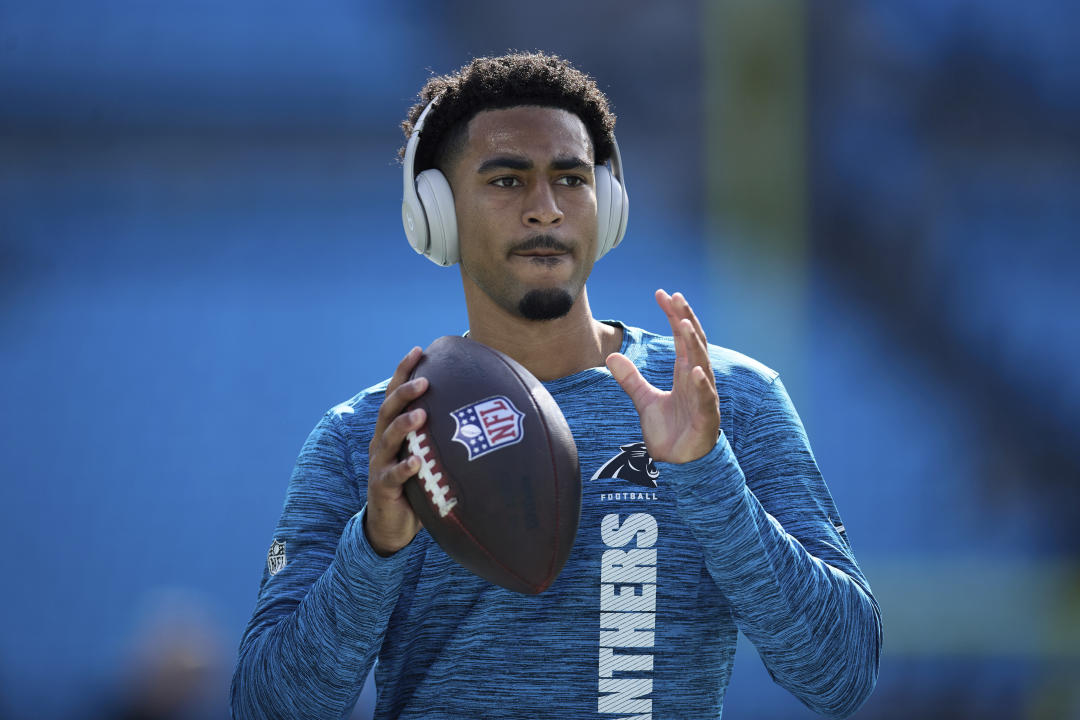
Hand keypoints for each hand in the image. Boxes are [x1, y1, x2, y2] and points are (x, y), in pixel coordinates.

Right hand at [365, 346, 428, 555]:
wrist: (392, 524)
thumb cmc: (416, 483)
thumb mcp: (429, 454)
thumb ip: (443, 435)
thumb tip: (483, 413)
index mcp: (392, 429)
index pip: (395, 394)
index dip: (403, 372)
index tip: (418, 350)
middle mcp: (382, 442)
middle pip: (388, 410)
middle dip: (404, 392)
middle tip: (424, 380)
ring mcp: (380, 463)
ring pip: (388, 438)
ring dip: (404, 424)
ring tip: (421, 414)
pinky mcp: (383, 487)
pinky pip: (393, 475)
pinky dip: (404, 467)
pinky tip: (416, 463)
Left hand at [606, 290, 720, 463]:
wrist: (679, 464)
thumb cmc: (670, 431)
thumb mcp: (644, 400)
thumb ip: (630, 379)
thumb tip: (611, 356)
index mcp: (685, 373)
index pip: (682, 337)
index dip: (674, 315)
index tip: (663, 294)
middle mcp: (697, 380)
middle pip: (694, 343)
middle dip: (685, 318)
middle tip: (675, 296)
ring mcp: (704, 397)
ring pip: (702, 365)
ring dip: (694, 344)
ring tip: (684, 323)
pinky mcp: (706, 418)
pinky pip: (705, 398)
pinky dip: (701, 385)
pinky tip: (696, 370)